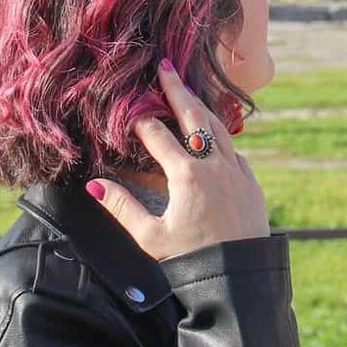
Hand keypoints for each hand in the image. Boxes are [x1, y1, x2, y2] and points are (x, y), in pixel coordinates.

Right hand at [87, 62, 269, 259]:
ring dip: (201, 107)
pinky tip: (210, 133)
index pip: (158, 135)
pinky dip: (218, 134)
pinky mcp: (250, 181)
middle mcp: (215, 165)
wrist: (241, 279)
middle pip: (194, 116)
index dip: (141, 119)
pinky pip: (232, 148)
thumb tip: (95, 183)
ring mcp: (236, 170)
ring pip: (218, 127)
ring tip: (187, 92)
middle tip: (166, 67)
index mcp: (188, 175)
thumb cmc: (192, 260)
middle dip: (177, 90)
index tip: (129, 107)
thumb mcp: (151, 237)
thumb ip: (122, 206)